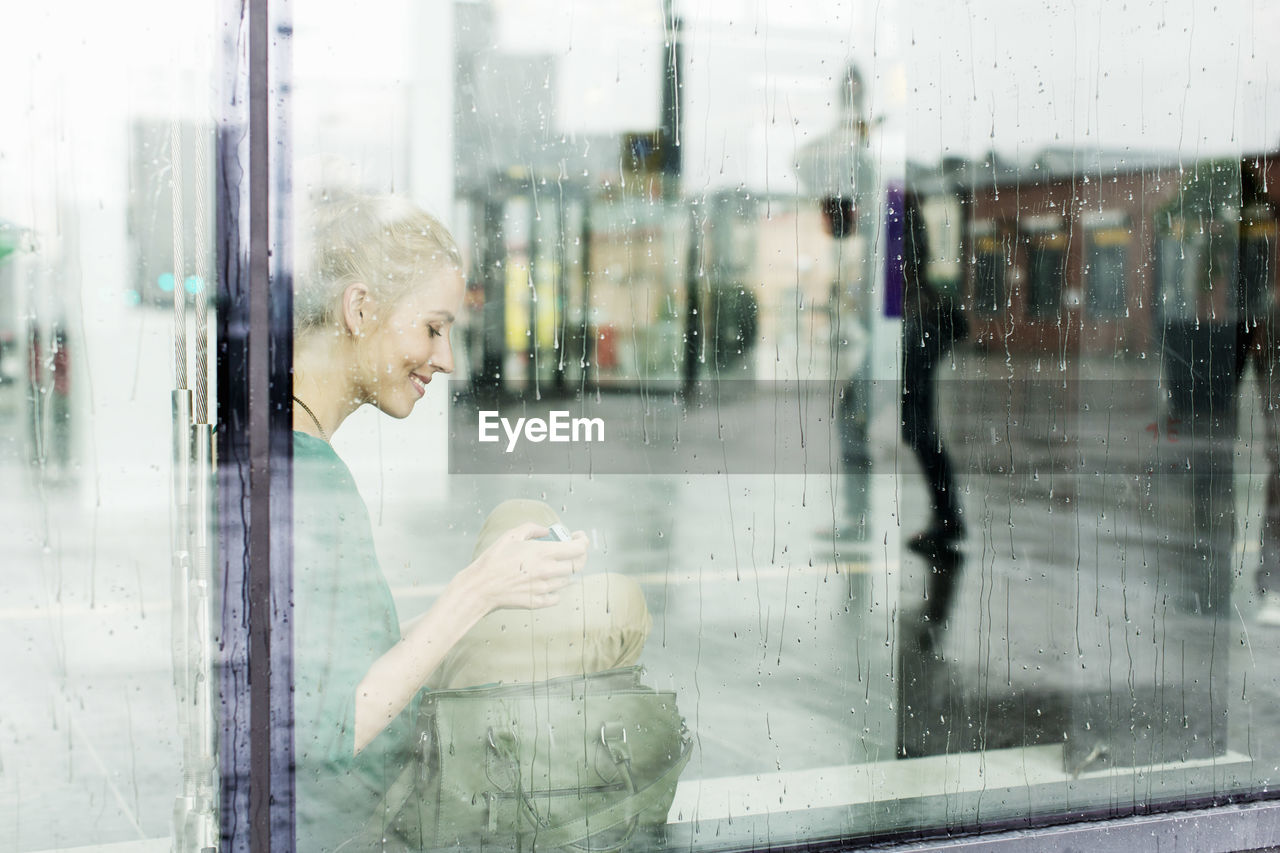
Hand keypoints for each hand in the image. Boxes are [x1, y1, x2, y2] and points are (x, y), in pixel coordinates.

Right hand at [455, 522, 587, 612]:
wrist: (480, 587)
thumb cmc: (493, 560)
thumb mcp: (511, 536)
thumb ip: (531, 528)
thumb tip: (545, 530)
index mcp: (544, 553)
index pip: (578, 549)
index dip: (583, 541)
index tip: (579, 537)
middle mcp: (548, 571)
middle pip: (577, 565)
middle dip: (577, 556)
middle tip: (570, 552)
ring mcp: (544, 589)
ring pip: (567, 581)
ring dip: (563, 572)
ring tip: (551, 567)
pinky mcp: (538, 602)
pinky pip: (556, 597)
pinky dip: (555, 590)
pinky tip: (545, 584)